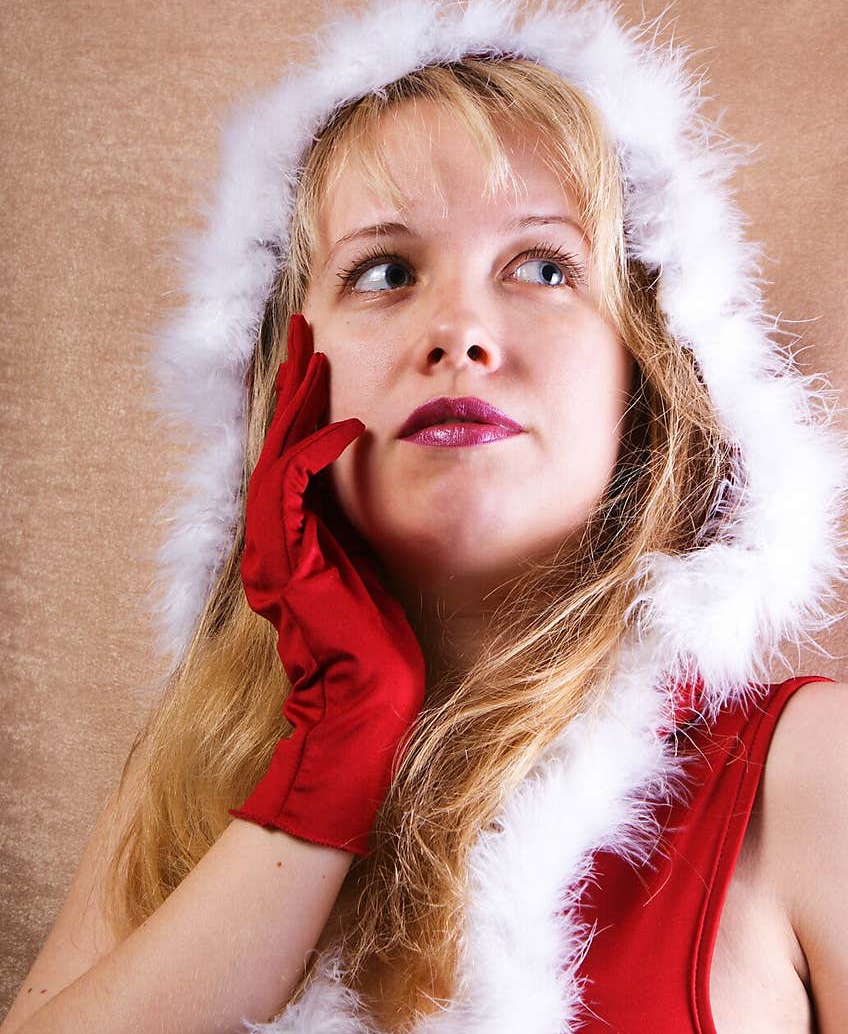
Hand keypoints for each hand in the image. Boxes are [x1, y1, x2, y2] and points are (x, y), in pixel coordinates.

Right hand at [229, 313, 426, 856]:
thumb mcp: (374, 572)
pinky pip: (295, 486)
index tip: (323, 361)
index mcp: (294, 538)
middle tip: (305, 331)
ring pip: (277, 452)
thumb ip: (363, 531)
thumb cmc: (381, 647)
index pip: (294, 454)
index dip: (306, 406)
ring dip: (298, 401)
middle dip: (291, 385)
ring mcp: (275, 548)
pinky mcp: (288, 558)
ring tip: (316, 353)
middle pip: (276, 441)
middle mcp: (274, 538)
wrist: (368, 702)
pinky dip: (320, 450)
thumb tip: (387, 494)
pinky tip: (351, 421)